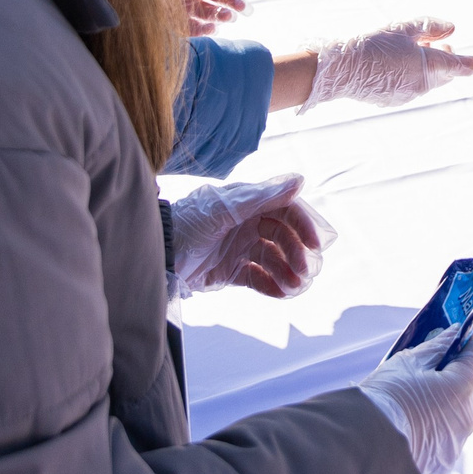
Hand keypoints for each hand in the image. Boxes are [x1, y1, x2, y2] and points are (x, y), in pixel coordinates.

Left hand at [166, 171, 333, 299]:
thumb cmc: (189, 223)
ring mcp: (239, 248)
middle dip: (295, 254)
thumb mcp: (225, 208)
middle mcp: (246, 224)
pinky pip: (258, 278)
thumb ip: (263, 196)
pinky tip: (283, 293)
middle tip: (305, 272)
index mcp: (247, 203)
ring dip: (286, 272)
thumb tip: (300, 180)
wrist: (157, 255)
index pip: (285, 210)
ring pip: (272, 260)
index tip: (315, 244)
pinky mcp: (230, 272)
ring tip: (294, 287)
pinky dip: (271, 285)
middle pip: (282, 237)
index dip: (303, 225)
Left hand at [172, 0, 245, 34]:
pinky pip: (194, 29)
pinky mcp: (177, 24)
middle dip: (230, 8)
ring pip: (208, 17)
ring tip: (228, 17)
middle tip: (241, 12)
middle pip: (217, 4)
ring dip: (220, 17)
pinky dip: (204, 30)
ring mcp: (186, 11)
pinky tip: (213, 28)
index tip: (242, 5)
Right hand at [307, 18, 472, 108]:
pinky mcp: (394, 100)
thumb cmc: (372, 43)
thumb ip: (430, 27)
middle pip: (446, 74)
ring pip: (428, 81)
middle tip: (442, 45)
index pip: (462, 66)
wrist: (341, 70)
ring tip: (412, 50)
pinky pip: (411, 87)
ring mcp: (409, 95)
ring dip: (427, 67)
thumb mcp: (402, 28)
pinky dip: (410, 75)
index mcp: (428, 65)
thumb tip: (452, 28)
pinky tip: (393, 63)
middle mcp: (422, 84)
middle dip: (448, 60)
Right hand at [359, 325, 472, 473]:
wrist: (362, 448)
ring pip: (456, 412)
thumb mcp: (407, 363)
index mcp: (462, 388)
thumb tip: (451, 334)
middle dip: (453, 372)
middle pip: (468, 385)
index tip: (456, 333)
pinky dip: (433, 426)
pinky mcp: (442, 463)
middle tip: (429, 364)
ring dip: (442, 401)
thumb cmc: (385, 399)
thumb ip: (435, 347)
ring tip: (412, 398)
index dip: (468, 339)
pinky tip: (410, 423)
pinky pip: (443, 436)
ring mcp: (456, 443)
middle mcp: (466, 417)